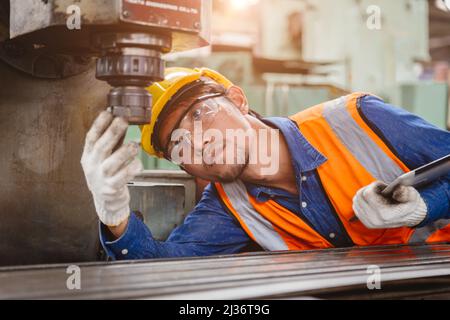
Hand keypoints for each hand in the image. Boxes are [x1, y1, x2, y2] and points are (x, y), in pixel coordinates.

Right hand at [81, 111, 142, 226]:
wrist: (106, 201)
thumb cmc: (108, 173)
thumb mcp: (105, 157)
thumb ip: (113, 141)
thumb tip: (122, 119)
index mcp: (89, 155)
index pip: (91, 138)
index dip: (98, 125)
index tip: (107, 112)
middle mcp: (93, 166)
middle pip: (101, 148)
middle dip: (111, 133)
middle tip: (122, 121)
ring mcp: (101, 178)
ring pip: (111, 164)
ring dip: (123, 152)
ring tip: (134, 145)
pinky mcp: (111, 189)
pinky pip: (121, 179)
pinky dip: (130, 170)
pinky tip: (138, 164)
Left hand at [352, 181, 426, 228]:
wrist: (412, 217)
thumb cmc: (411, 204)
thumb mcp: (412, 195)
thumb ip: (404, 191)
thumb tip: (394, 192)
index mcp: (384, 214)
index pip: (367, 194)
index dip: (374, 185)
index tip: (382, 185)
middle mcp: (374, 220)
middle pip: (359, 196)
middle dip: (368, 188)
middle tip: (378, 188)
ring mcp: (369, 223)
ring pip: (356, 201)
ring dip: (364, 194)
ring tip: (376, 194)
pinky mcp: (366, 223)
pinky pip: (356, 207)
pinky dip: (361, 201)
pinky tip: (371, 200)